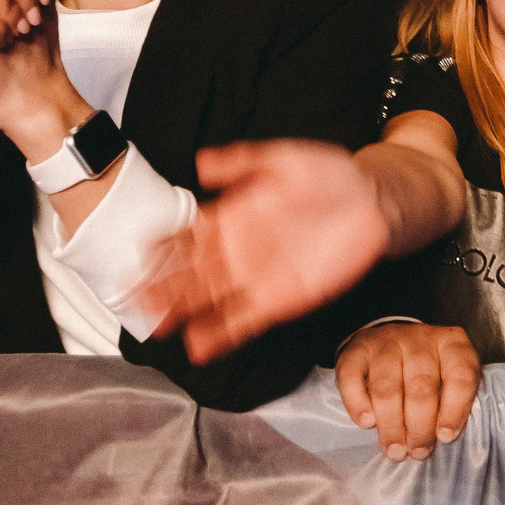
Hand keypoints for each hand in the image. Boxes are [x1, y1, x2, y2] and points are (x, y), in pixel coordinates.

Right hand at [141, 140, 394, 362]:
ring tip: (153, 324)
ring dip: (181, 311)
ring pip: (209, 299)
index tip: (137, 252)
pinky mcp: (282, 299)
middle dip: (160, 283)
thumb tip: (201, 162)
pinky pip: (245, 320)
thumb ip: (241, 161)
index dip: (161, 244)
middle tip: (131, 294)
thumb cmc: (330, 176)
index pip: (187, 234)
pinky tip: (198, 346)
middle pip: (189, 271)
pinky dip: (222, 334)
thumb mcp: (283, 158)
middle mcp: (239, 250)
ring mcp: (258, 277)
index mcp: (233, 216)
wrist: (374, 201)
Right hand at [335, 322, 480, 459]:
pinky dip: (358, 404)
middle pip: (421, 387)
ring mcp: (385, 341)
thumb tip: (443, 438)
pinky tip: (366, 422)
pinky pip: (353, 378)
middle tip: (417, 453)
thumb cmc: (425, 370)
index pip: (460, 375)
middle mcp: (419, 338)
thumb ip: (452, 402)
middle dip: (419, 427)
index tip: (445, 437)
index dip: (454, 409)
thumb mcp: (448, 378)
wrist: (386, 340)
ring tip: (394, 450)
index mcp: (452, 344)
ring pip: (387, 387)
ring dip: (391, 424)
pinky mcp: (355, 350)